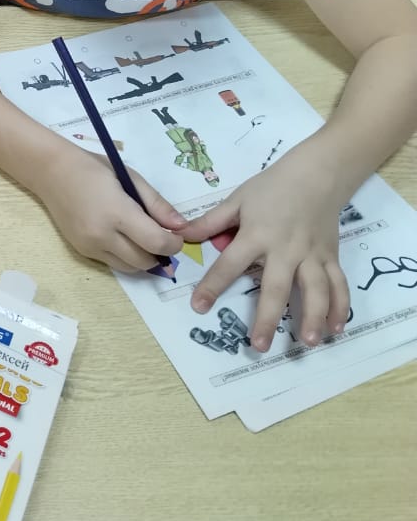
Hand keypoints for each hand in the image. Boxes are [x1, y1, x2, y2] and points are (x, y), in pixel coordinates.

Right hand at [36, 149, 184, 272]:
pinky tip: (120, 236)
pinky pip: (112, 262)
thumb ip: (157, 204)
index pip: (156, 242)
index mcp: (117, 212)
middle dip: (160, 254)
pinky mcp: (81, 250)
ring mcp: (90, 246)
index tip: (177, 235)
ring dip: (142, 258)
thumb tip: (181, 227)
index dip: (174, 244)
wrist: (51, 172)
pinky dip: (123, 255)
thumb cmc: (93, 168)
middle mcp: (102, 235)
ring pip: (129, 267)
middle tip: (161, 237)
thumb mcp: (130, 178)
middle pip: (144, 262)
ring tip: (141, 238)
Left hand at [180, 153, 348, 351]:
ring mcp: (312, 255)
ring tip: (308, 342)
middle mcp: (286, 249)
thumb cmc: (271, 187)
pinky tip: (336, 328)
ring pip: (315, 290)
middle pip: (277, 287)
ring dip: (313, 316)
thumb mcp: (237, 200)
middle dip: (268, 317)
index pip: (230, 264)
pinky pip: (338, 285)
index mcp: (257, 235)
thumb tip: (180, 235)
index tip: (198, 306)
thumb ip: (210, 222)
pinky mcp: (331, 257)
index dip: (213, 285)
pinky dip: (340, 306)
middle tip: (259, 346)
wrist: (316, 174)